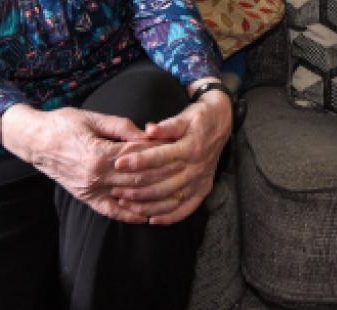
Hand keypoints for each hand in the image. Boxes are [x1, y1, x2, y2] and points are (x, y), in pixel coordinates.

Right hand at [0, 104, 172, 223]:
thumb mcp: (93, 117)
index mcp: (100, 154)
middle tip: (184, 171)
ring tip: (176, 194)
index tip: (177, 149)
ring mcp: (91, 190)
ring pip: (129, 197)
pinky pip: (111, 211)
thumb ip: (121, 126)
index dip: (159, 153)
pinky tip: (147, 216)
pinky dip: (130, 215)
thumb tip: (147, 133)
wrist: (36, 141)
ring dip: (153, 197)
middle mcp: (96, 176)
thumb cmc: (64, 124)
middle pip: (139, 179)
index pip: (139, 156)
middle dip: (164, 175)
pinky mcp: (86, 198)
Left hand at [108, 90, 231, 223]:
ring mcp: (200, 181)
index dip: (138, 161)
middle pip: (163, 183)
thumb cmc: (199, 118)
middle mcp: (196, 167)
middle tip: (115, 189)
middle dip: (137, 188)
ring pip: (171, 199)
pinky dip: (169, 217)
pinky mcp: (203, 189)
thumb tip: (149, 129)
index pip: (160, 157)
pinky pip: (186, 209)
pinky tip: (152, 220)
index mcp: (190, 147)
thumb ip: (167, 126)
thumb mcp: (185, 116)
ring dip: (147, 205)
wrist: (221, 123)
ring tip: (125, 204)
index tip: (118, 163)